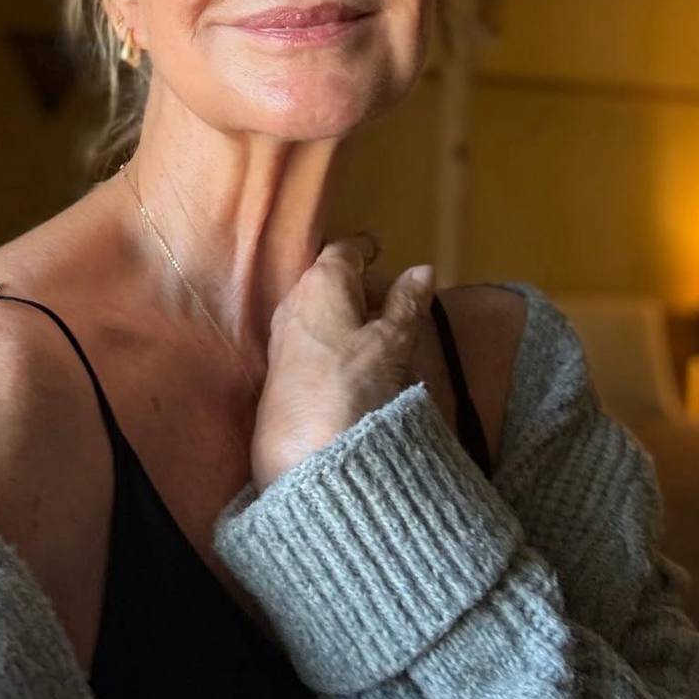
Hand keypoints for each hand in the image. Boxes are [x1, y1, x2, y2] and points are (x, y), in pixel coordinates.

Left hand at [250, 234, 435, 493]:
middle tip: (388, 295)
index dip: (364, 249)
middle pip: (326, 278)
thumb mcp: (394, 341)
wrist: (308, 450)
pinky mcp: (277, 369)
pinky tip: (348, 358)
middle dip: (356, 282)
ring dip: (343, 312)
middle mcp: (293, 300)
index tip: (378, 249)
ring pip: (315, 308)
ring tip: (374, 329)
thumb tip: (421, 269)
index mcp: (322, 281)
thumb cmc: (356, 382)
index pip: (344, 250)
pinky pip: (307, 336)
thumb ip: (408, 302)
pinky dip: (329, 336)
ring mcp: (281, 335)